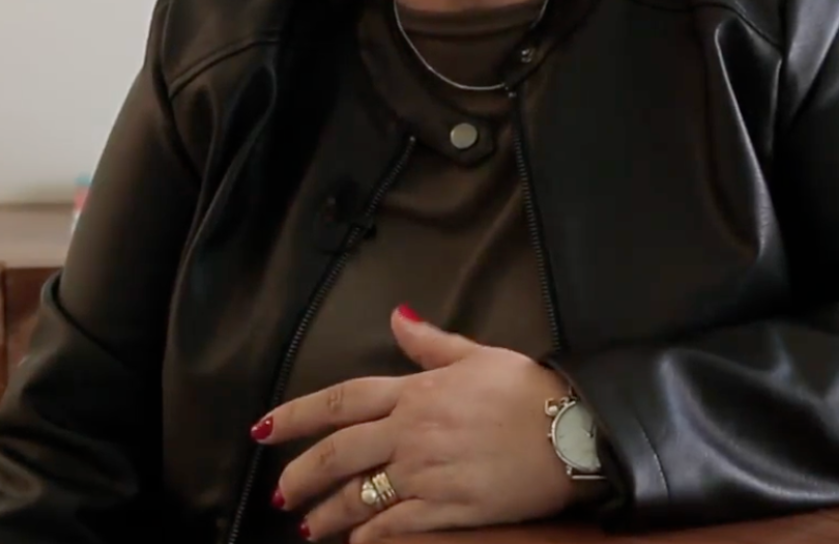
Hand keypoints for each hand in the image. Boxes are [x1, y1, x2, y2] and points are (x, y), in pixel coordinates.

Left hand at [257, 307, 577, 542]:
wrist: (575, 431)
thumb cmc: (529, 390)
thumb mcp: (479, 355)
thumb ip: (430, 343)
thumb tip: (397, 317)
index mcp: (415, 392)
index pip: (341, 401)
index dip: (296, 415)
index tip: (264, 429)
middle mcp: (411, 433)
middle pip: (337, 453)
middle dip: (301, 474)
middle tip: (281, 493)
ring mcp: (426, 474)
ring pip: (358, 495)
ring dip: (326, 513)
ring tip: (308, 526)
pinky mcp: (448, 509)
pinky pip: (394, 526)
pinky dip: (368, 535)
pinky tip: (355, 542)